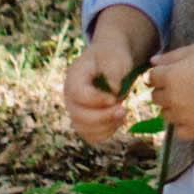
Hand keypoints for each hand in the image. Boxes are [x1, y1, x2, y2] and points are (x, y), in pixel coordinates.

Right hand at [57, 7, 154, 141]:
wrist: (110, 63)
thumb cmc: (112, 58)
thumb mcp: (115, 57)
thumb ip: (113, 71)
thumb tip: (113, 91)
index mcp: (74, 76)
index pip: (78, 93)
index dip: (96, 100)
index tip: (115, 98)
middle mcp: (70, 96)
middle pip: (77, 115)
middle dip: (102, 117)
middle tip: (123, 110)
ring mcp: (76, 110)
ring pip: (83, 129)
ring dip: (106, 126)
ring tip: (122, 113)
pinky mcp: (85, 121)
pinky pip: (91, 136)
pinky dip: (106, 133)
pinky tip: (118, 120)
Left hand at [141, 40, 193, 141]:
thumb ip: (171, 56)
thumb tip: (152, 63)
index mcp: (170, 76)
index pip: (150, 78)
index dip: (161, 75)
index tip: (174, 74)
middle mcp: (172, 97)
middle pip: (155, 98)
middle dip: (165, 91)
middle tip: (186, 87)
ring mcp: (182, 116)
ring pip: (166, 115)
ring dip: (173, 109)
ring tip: (193, 100)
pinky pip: (178, 132)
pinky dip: (184, 125)